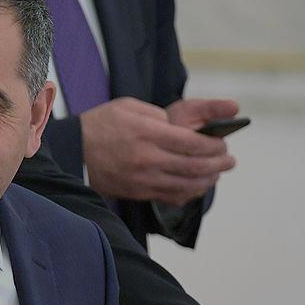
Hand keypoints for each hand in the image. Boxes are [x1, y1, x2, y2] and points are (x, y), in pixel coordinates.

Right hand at [80, 97, 237, 205]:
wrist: (75, 150)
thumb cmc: (102, 124)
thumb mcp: (130, 107)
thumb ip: (159, 116)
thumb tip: (183, 129)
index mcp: (147, 134)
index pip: (192, 143)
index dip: (214, 146)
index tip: (223, 145)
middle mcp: (147, 159)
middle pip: (194, 166)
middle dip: (218, 164)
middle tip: (229, 161)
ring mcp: (142, 179)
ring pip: (186, 185)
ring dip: (207, 181)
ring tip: (216, 175)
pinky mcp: (137, 192)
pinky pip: (170, 196)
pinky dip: (188, 193)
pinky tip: (196, 187)